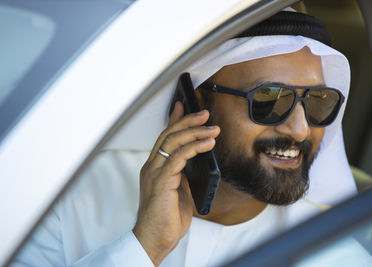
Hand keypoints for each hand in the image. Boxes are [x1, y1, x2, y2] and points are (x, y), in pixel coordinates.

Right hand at [133, 102, 219, 265]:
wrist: (156, 239)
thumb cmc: (167, 218)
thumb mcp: (180, 189)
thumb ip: (183, 173)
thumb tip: (196, 159)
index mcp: (155, 168)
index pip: (165, 138)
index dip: (174, 120)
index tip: (183, 106)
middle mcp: (152, 167)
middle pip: (169, 135)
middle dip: (187, 120)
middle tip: (204, 114)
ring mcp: (154, 172)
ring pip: (173, 142)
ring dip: (195, 132)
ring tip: (212, 128)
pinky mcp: (161, 181)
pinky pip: (178, 157)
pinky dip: (194, 147)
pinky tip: (207, 144)